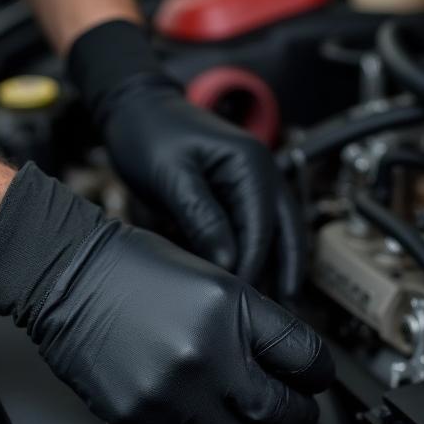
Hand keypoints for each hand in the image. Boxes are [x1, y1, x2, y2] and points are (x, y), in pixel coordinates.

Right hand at [0, 164, 332, 423]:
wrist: (66, 276)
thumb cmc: (134, 269)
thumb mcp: (213, 280)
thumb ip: (255, 327)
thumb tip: (291, 369)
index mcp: (232, 310)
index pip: (308, 363)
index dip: (315, 376)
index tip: (310, 380)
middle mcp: (207, 356)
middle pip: (284, 417)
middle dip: (293, 416)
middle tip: (287, 409)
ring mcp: (173, 394)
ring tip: (228, 403)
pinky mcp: (141, 420)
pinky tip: (180, 397)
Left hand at [102, 77, 305, 296]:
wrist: (136, 108)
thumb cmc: (150, 133)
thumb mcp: (172, 177)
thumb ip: (202, 219)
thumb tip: (227, 263)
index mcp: (251, 164)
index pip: (261, 228)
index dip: (253, 266)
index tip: (238, 298)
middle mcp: (263, 173)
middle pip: (287, 233)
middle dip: (285, 274)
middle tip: (279, 315)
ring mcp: (254, 183)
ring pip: (279, 234)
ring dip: (278, 268)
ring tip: (271, 308)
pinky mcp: (238, 193)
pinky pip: (259, 230)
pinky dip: (259, 255)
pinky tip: (251, 282)